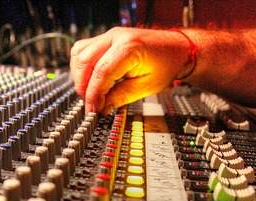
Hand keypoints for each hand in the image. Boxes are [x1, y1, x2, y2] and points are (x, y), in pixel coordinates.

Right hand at [70, 27, 193, 113]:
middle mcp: (116, 37)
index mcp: (129, 48)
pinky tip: (89, 80)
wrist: (175, 48)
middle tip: (91, 104)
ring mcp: (109, 36)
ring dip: (80, 76)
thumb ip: (121, 97)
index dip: (93, 94)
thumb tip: (102, 108)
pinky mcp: (105, 39)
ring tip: (90, 93)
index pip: (101, 72)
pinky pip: (83, 50)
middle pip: (84, 61)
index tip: (92, 110)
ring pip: (79, 54)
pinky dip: (81, 67)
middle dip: (83, 86)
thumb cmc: (166, 64)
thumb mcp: (146, 87)